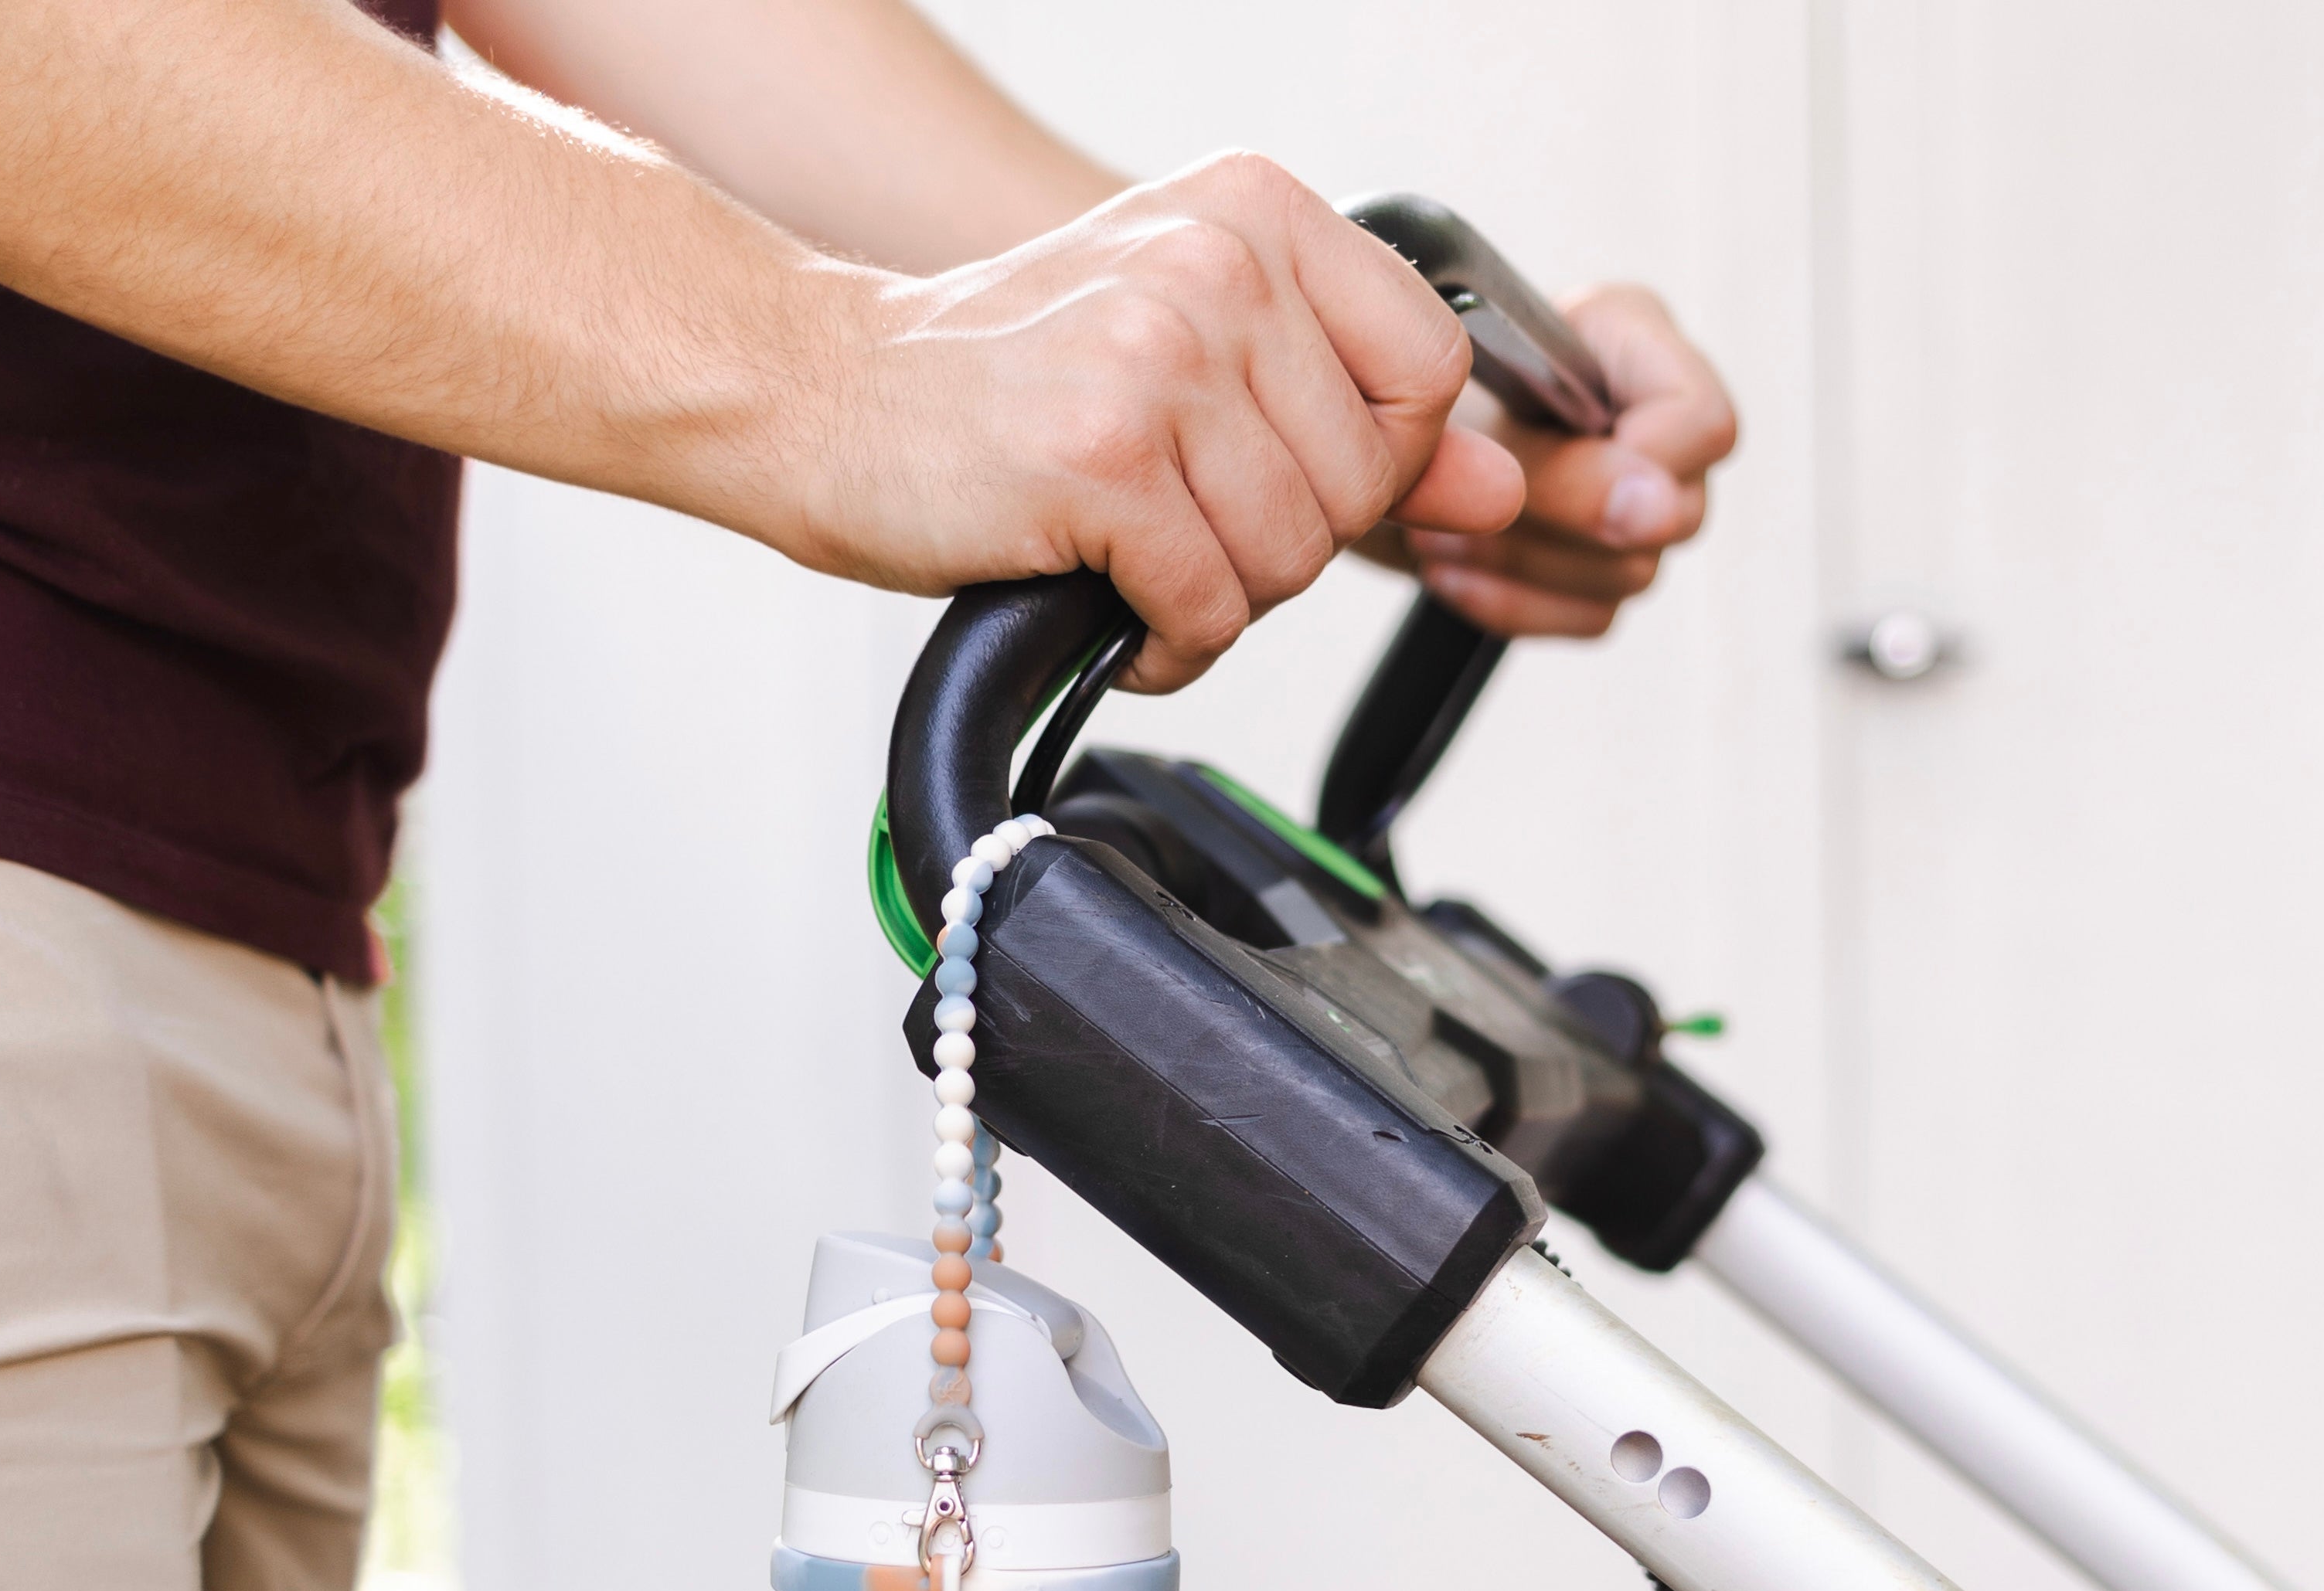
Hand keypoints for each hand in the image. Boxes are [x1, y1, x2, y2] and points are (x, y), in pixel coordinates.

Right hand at [772, 153, 1526, 688]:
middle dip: (1281, 544)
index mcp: (1257, 214)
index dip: (1373, 463)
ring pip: (1290, 557)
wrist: (824, 395)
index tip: (1279, 471)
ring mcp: (1160, 356)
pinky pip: (1208, 610)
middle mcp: (1219, 266)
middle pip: (1362, 486)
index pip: (1429, 372)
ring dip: (1220, 600)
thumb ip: (1351, 412)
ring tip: (1138, 560)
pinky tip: (1108, 605)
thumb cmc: (1007, 385)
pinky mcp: (1103, 459)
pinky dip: (1167, 644)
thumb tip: (1499, 487)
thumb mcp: (1196, 356)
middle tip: (1181, 523)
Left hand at [1391, 285, 1735, 636]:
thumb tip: (1646, 508)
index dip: (1653, 464)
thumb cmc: (1404, 387)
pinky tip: (1448, 567)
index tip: (1569, 473)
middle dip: (1560, 523)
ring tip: (1437, 531)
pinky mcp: (1601, 573)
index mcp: (1631, 343)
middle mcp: (1655, 428)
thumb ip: (1549, 453)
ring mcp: (1636, 508)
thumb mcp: (1457, 406)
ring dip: (1522, 561)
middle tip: (1467, 505)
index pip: (1704, 421)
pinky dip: (1510, 601)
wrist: (1358, 435)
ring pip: (1631, 575)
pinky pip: (1589, 618)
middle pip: (1676, 514)